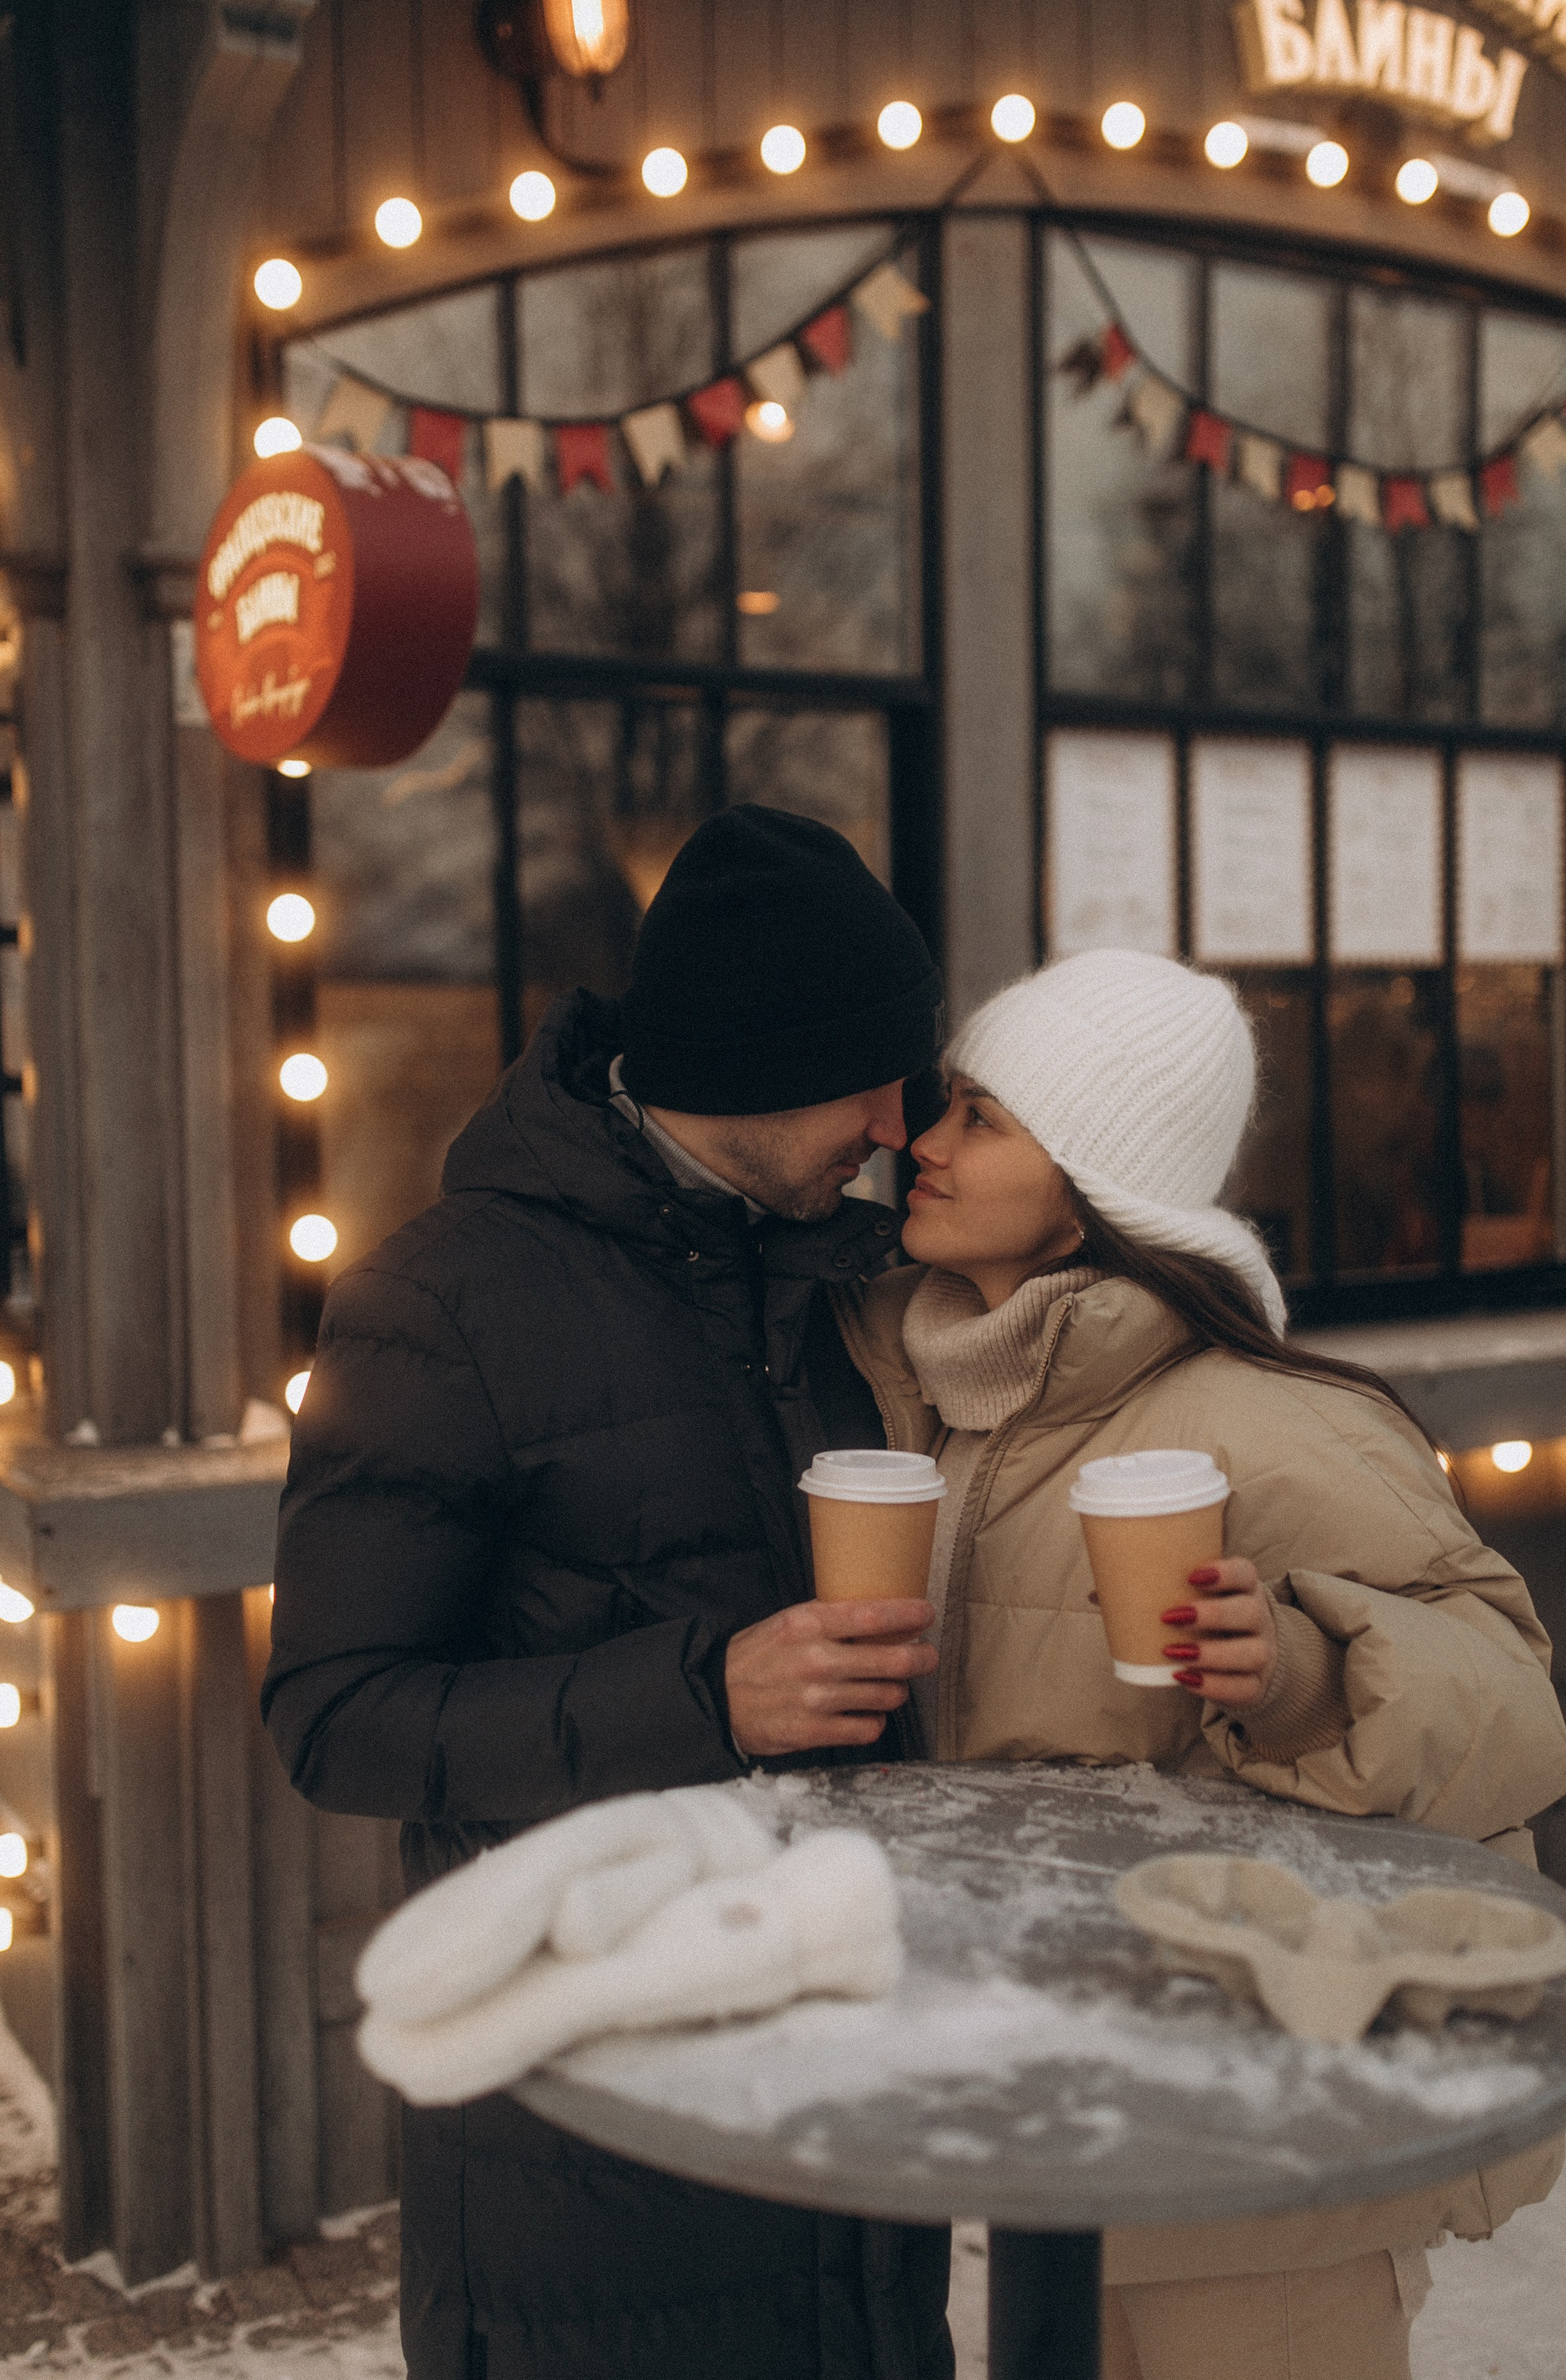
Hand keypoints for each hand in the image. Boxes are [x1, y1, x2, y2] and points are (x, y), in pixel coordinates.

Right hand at [725, 1599, 936, 1757]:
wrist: (718, 1697)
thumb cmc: (758, 1656)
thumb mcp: (788, 1622)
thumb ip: (830, 1618)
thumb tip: (880, 1615)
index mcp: (808, 1624)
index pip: (872, 1615)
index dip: (908, 1615)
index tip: (926, 1614)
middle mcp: (816, 1660)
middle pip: (891, 1660)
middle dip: (920, 1658)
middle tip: (927, 1656)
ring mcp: (817, 1699)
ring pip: (886, 1696)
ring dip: (895, 1691)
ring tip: (890, 1686)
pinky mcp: (814, 1732)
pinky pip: (868, 1729)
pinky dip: (874, 1721)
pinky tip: (867, 1713)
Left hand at [1160, 1560, 1278, 1710]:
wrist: (1246, 1661)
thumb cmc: (1209, 1621)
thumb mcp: (1198, 1600)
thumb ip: (1159, 1591)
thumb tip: (1097, 1591)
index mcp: (1245, 1590)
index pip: (1246, 1573)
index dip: (1225, 1573)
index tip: (1192, 1576)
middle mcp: (1260, 1620)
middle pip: (1250, 1613)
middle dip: (1213, 1614)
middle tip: (1171, 1617)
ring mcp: (1263, 1653)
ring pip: (1252, 1653)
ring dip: (1212, 1654)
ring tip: (1175, 1653)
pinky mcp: (1256, 1685)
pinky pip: (1245, 1687)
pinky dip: (1215, 1685)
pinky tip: (1184, 1679)